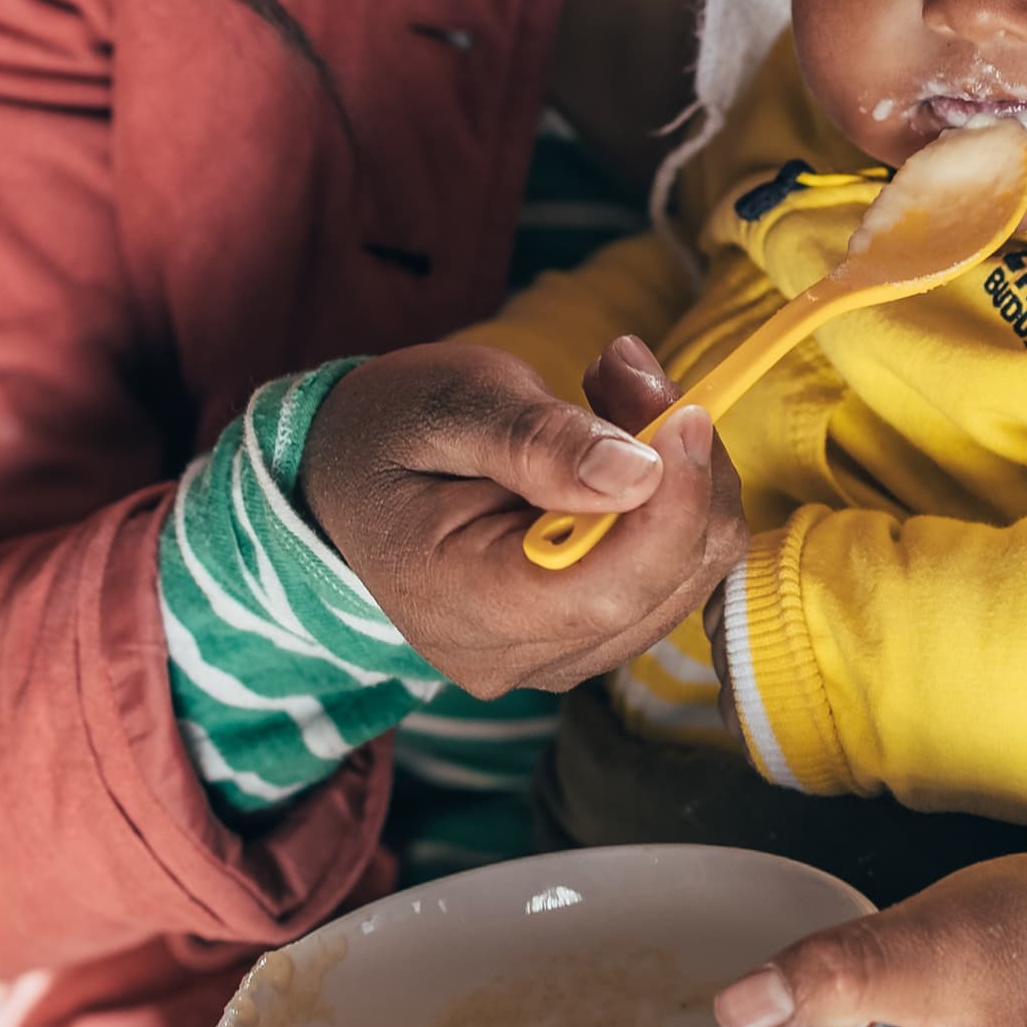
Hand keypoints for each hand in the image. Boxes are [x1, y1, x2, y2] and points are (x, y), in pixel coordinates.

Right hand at [302, 337, 745, 698]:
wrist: (343, 481)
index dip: (673, 505)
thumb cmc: (387, 433)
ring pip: (682, 580)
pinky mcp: (580, 637)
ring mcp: (550, 658)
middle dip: (679, 469)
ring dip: (678, 477)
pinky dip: (665, 503)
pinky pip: (665, 579)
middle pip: (663, 585)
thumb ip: (537, 441)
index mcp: (463, 606)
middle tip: (628, 369)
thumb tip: (638, 472)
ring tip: (613, 389)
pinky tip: (618, 445)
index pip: (609, 589)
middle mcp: (513, 657)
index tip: (684, 412)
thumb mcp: (448, 404)